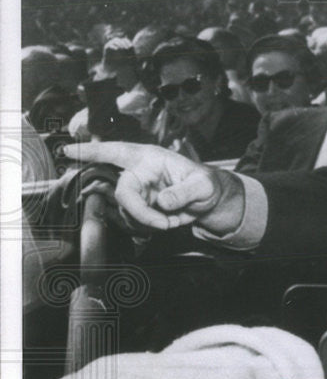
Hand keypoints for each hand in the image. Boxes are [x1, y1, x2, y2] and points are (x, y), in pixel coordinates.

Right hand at [61, 142, 244, 233]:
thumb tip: (163, 201)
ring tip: (172, 221)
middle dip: (140, 212)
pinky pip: (133, 221)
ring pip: (127, 211)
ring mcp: (136, 192)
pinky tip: (166, 222)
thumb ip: (184, 192)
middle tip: (164, 224)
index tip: (68, 152)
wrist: (207, 201)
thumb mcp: (203, 186)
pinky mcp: (137, 207)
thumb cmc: (205, 185)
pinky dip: (150, 227)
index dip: (91, 152)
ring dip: (149, 222)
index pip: (116, 151)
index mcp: (149, 159)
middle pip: (123, 193)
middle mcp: (137, 173)